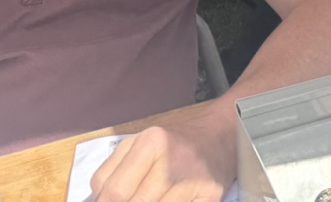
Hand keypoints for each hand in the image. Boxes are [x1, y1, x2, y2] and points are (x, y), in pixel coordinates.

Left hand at [89, 108, 235, 201]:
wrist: (221, 135)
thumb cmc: (174, 144)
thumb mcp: (137, 145)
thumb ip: (109, 174)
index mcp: (151, 143)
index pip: (114, 193)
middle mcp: (172, 162)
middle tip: (138, 197)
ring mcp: (193, 182)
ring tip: (154, 197)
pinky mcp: (210, 197)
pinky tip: (171, 200)